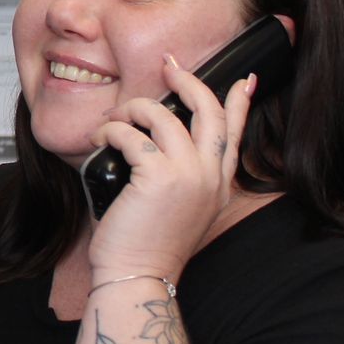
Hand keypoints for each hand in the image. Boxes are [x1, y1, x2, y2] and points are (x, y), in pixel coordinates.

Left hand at [87, 55, 255, 280]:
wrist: (138, 276)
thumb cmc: (146, 245)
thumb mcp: (178, 208)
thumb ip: (181, 176)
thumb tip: (156, 142)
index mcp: (217, 185)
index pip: (235, 133)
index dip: (240, 102)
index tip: (243, 79)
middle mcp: (209, 177)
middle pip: (209, 111)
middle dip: (188, 81)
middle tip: (168, 67)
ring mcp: (188, 175)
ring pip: (163, 116)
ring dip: (133, 109)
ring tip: (113, 120)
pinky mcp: (159, 176)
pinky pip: (132, 134)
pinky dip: (111, 131)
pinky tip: (99, 140)